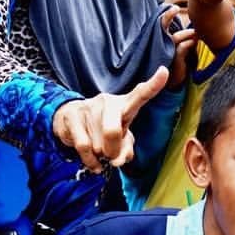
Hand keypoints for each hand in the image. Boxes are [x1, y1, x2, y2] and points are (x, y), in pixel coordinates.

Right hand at [53, 66, 169, 171]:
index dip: (153, 85)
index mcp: (125, 104)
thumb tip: (118, 161)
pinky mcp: (71, 116)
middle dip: (112, 150)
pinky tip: (93, 162)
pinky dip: (90, 161)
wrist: (70, 119)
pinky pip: (83, 147)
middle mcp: (108, 102)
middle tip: (111, 154)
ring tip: (99, 148)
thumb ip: (126, 150)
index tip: (164, 72)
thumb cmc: (103, 128)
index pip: (141, 94)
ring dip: (99, 154)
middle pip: (113, 132)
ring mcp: (88, 107)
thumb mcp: (121, 138)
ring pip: (97, 144)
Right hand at [160, 7, 196, 90]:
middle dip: (167, 16)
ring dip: (187, 34)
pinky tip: (194, 43)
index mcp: (165, 41)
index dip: (167, 15)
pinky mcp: (172, 61)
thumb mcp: (187, 50)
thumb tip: (197, 31)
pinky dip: (188, 44)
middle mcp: (162, 45)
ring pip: (176, 37)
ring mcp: (166, 52)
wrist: (177, 84)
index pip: (162, 25)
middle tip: (175, 8)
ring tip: (196, 34)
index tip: (173, 7)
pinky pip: (180, 48)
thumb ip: (189, 39)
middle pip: (161, 26)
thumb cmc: (183, 64)